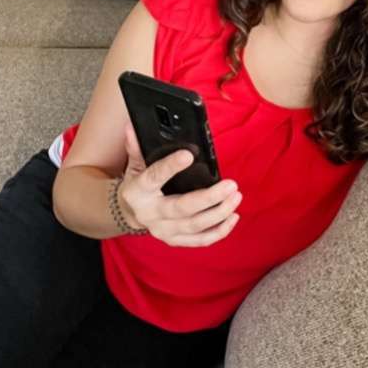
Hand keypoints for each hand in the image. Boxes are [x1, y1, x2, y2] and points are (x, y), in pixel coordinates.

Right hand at [118, 122, 241, 246]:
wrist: (131, 213)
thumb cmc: (139, 185)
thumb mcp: (135, 165)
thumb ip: (136, 147)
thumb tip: (132, 126)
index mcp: (138, 191)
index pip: (154, 177)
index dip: (170, 167)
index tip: (188, 155)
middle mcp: (150, 214)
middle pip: (182, 208)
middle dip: (209, 198)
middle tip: (231, 185)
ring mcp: (163, 230)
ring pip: (195, 226)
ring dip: (219, 213)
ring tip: (236, 197)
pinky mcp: (175, 240)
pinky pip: (200, 240)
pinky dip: (219, 231)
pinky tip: (233, 217)